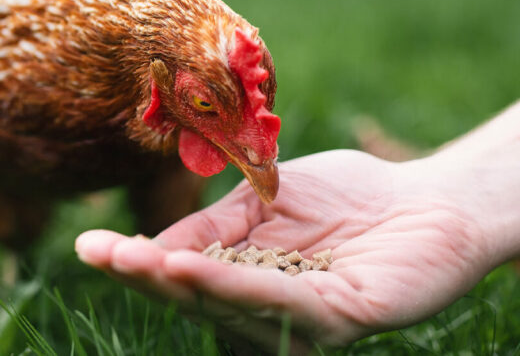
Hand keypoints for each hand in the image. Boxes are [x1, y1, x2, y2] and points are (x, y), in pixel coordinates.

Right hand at [75, 150, 493, 351]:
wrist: (430, 197)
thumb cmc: (349, 197)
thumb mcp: (265, 199)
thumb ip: (214, 224)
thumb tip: (151, 248)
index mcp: (250, 283)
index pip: (185, 277)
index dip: (138, 265)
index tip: (89, 248)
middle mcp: (272, 312)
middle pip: (200, 300)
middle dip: (150, 278)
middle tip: (105, 256)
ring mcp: (306, 322)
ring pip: (233, 308)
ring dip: (184, 285)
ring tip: (141, 262)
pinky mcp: (343, 318)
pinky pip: (282, 305)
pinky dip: (232, 288)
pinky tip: (192, 269)